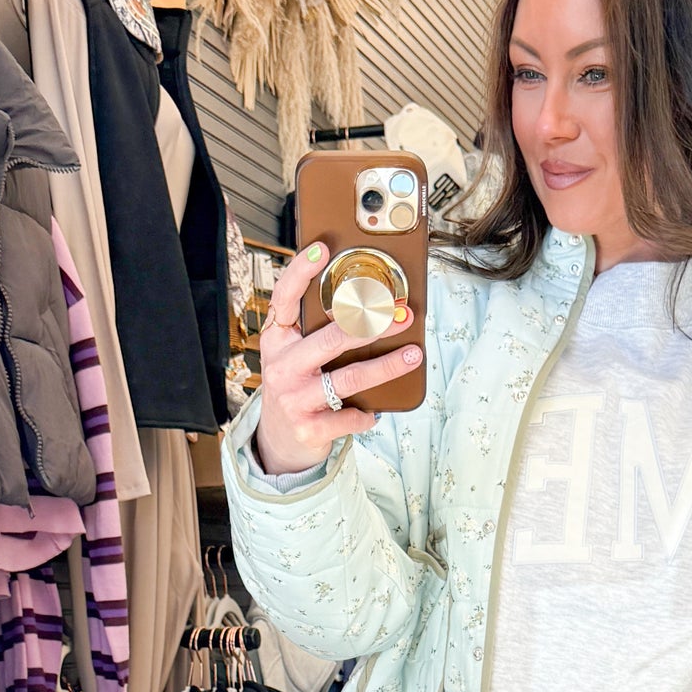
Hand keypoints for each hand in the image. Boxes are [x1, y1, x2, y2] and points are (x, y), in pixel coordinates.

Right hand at [252, 241, 422, 474]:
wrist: (279, 443)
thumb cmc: (296, 389)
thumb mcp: (295, 357)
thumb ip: (316, 333)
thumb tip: (367, 306)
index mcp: (278, 341)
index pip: (284, 298)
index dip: (301, 272)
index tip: (323, 249)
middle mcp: (282, 366)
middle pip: (332, 339)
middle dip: (372, 324)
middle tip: (401, 314)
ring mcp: (295, 398)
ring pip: (349, 378)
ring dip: (386, 366)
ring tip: (413, 355)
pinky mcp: (309, 427)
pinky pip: (349, 416)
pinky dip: (366, 414)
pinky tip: (374, 412)